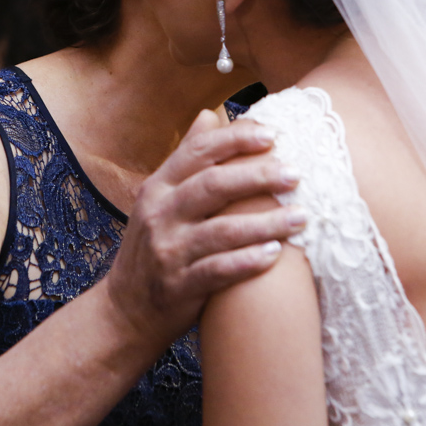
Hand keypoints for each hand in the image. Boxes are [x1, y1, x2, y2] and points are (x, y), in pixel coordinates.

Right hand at [105, 110, 305, 346]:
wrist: (124, 310)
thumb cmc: (154, 248)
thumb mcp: (160, 199)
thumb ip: (186, 160)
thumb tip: (210, 115)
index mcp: (158, 187)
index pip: (198, 152)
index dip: (236, 140)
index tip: (273, 134)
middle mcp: (160, 213)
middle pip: (212, 185)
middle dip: (257, 176)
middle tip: (296, 174)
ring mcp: (167, 250)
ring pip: (220, 230)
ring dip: (265, 223)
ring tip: (300, 218)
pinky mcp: (177, 286)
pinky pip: (216, 270)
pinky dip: (246, 262)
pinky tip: (275, 255)